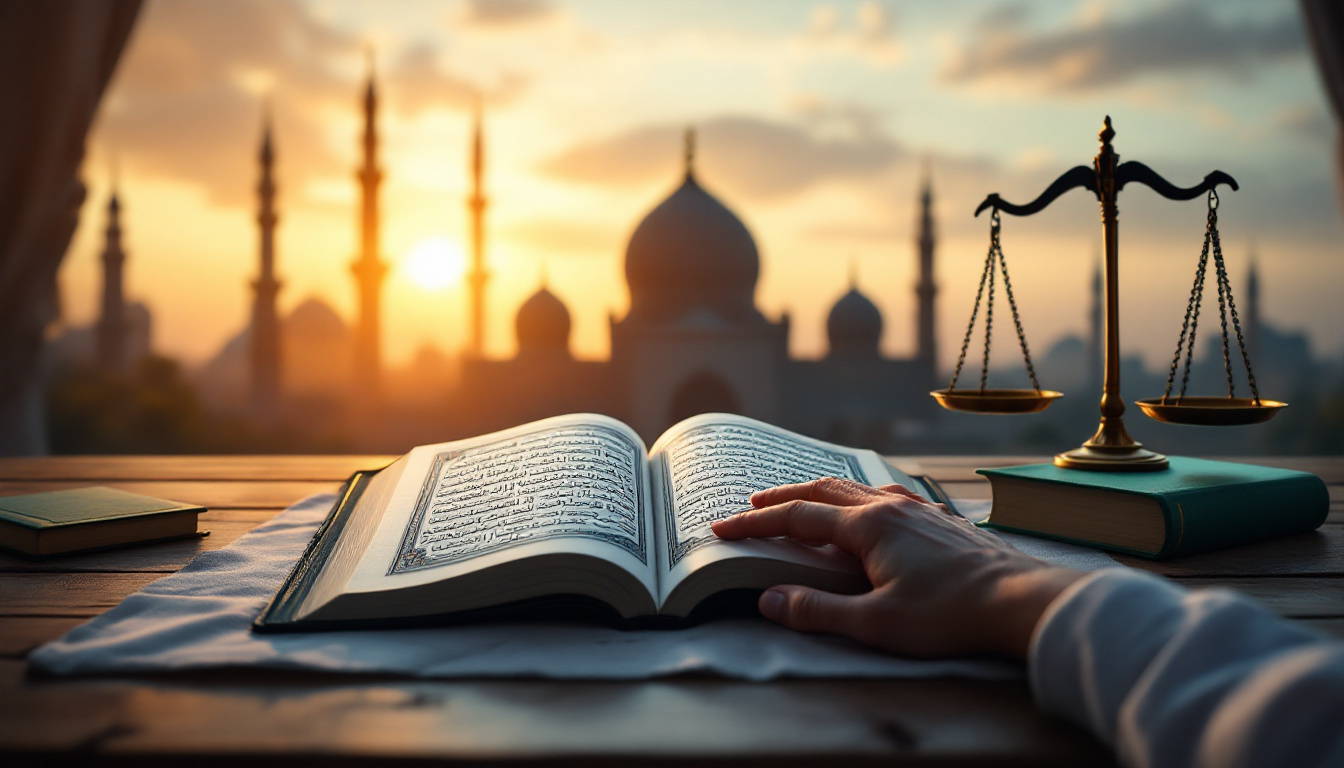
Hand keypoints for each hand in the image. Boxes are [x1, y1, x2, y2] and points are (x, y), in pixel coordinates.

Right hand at [711, 477, 1084, 658]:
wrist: (1021, 600)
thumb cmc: (951, 615)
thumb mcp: (876, 623)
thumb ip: (818, 611)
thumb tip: (770, 599)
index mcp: (868, 526)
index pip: (798, 517)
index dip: (756, 523)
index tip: (723, 528)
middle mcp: (890, 506)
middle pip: (824, 489)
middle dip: (783, 496)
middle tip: (752, 504)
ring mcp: (918, 508)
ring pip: (857, 487)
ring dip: (821, 491)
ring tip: (802, 498)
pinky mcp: (940, 519)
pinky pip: (886, 494)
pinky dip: (858, 495)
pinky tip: (867, 507)